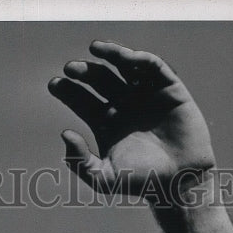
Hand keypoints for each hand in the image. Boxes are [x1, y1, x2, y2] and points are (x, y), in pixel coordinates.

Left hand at [48, 41, 215, 198]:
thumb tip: (64, 133)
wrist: (178, 182)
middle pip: (99, 81)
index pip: (82, 101)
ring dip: (110, 55)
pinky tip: (124, 58)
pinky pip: (152, 67)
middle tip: (70, 68)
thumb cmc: (140, 183)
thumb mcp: (102, 178)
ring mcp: (145, 95)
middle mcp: (123, 106)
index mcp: (105, 123)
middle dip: (84, 72)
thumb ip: (79, 160)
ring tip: (94, 49)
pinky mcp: (169, 88)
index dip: (68, 92)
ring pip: (124, 68)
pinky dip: (138, 59)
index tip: (54, 84)